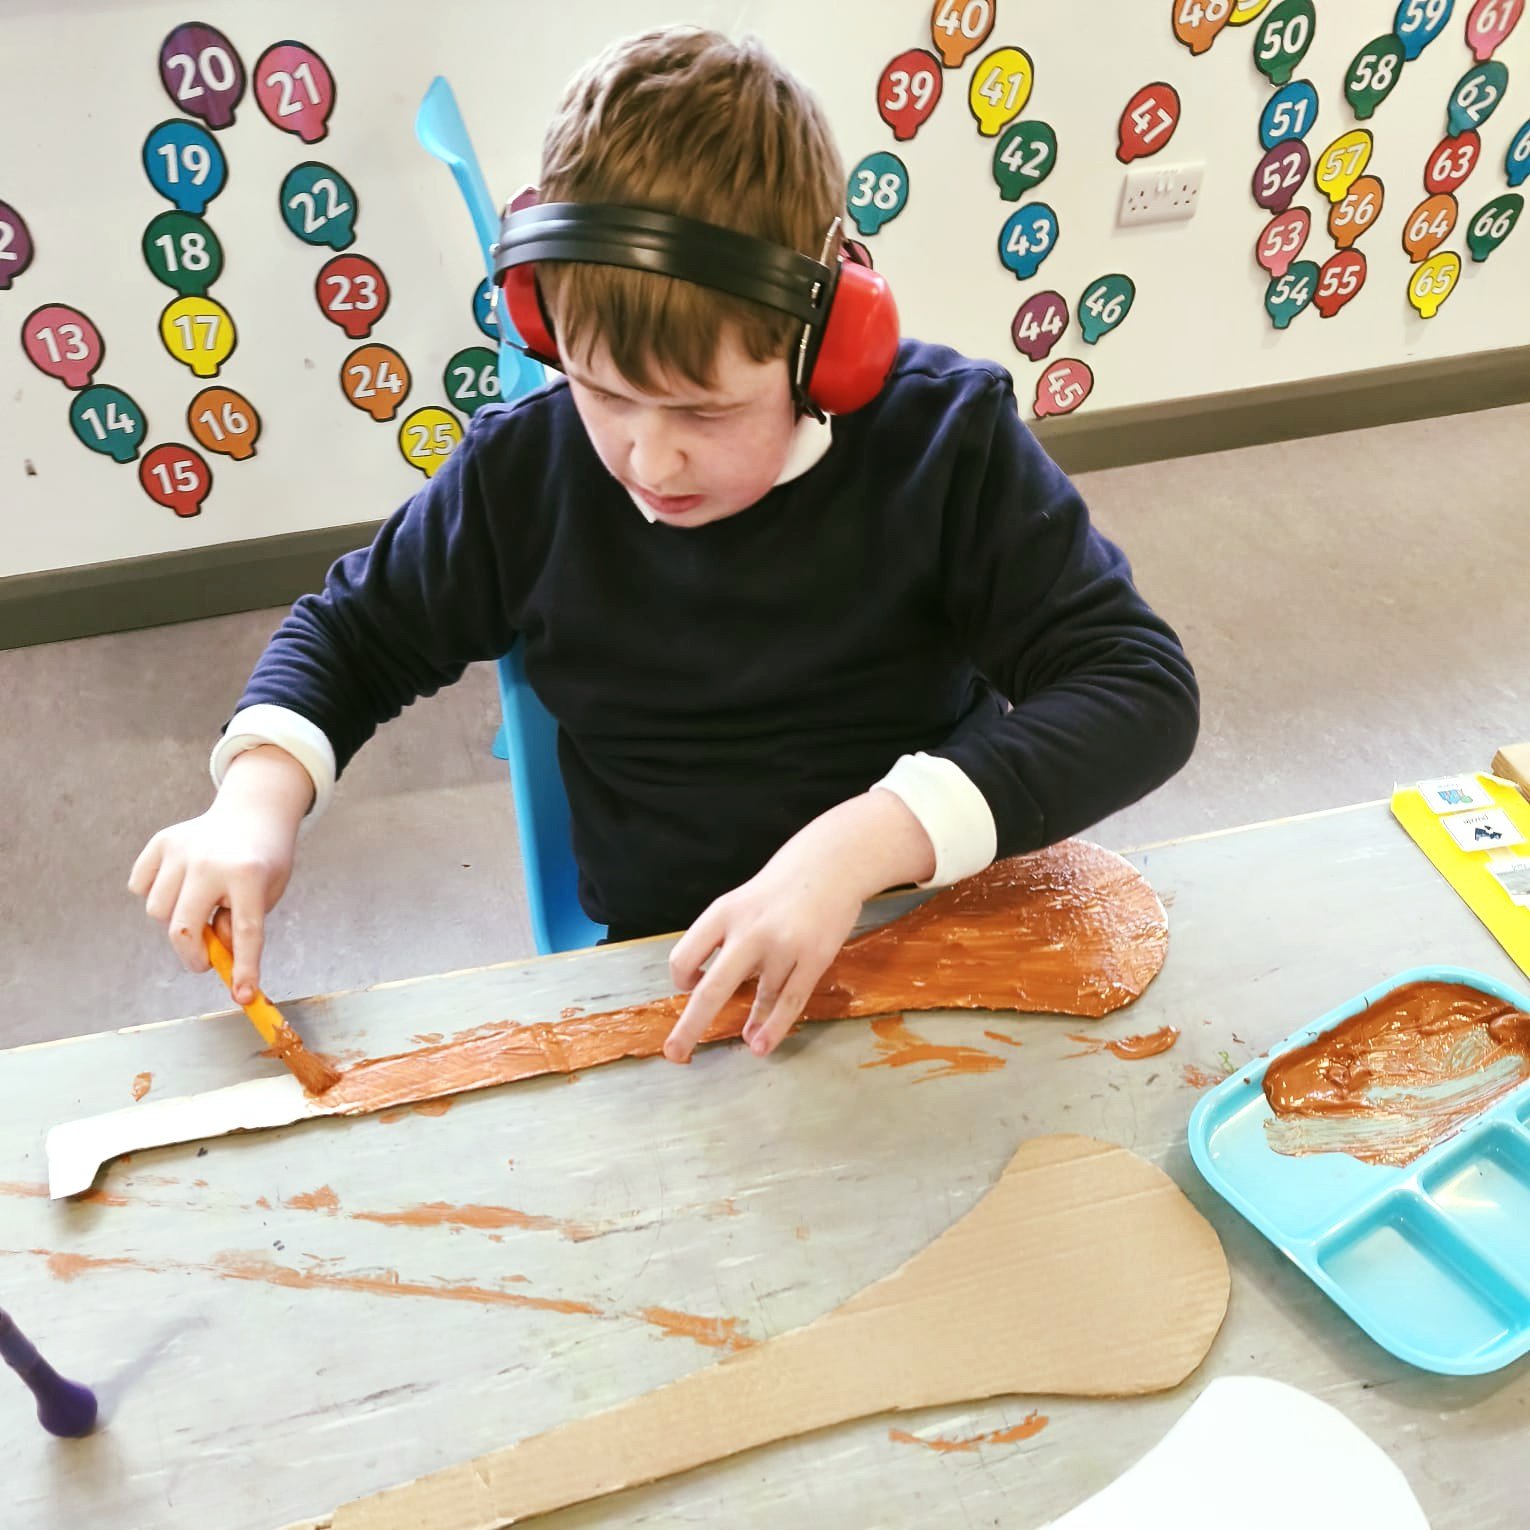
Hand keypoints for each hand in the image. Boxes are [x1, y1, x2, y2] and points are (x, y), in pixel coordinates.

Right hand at [127, 745, 312, 1003]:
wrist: (254, 813)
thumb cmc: (262, 863)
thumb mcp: (267, 893)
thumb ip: (240, 924)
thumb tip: (212, 952)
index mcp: (249, 875)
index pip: (246, 932)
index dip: (245, 969)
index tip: (244, 996)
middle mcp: (211, 862)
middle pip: (183, 929)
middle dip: (192, 955)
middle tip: (204, 961)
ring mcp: (182, 849)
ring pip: (157, 911)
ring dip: (175, 920)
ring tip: (199, 905)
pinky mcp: (162, 841)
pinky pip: (140, 885)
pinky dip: (154, 893)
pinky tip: (179, 883)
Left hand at [662, 790, 935, 1063]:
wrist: (831, 862)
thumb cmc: (779, 888)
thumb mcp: (740, 903)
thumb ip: (723, 941)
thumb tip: (707, 988)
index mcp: (723, 913)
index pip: (684, 956)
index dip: (682, 979)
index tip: (690, 986)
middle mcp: (749, 931)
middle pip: (711, 990)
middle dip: (690, 1027)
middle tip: (675, 1054)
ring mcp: (783, 946)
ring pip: (759, 997)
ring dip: (750, 1025)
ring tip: (748, 1043)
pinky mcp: (815, 957)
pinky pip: (789, 1001)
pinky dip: (774, 1027)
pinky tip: (762, 1045)